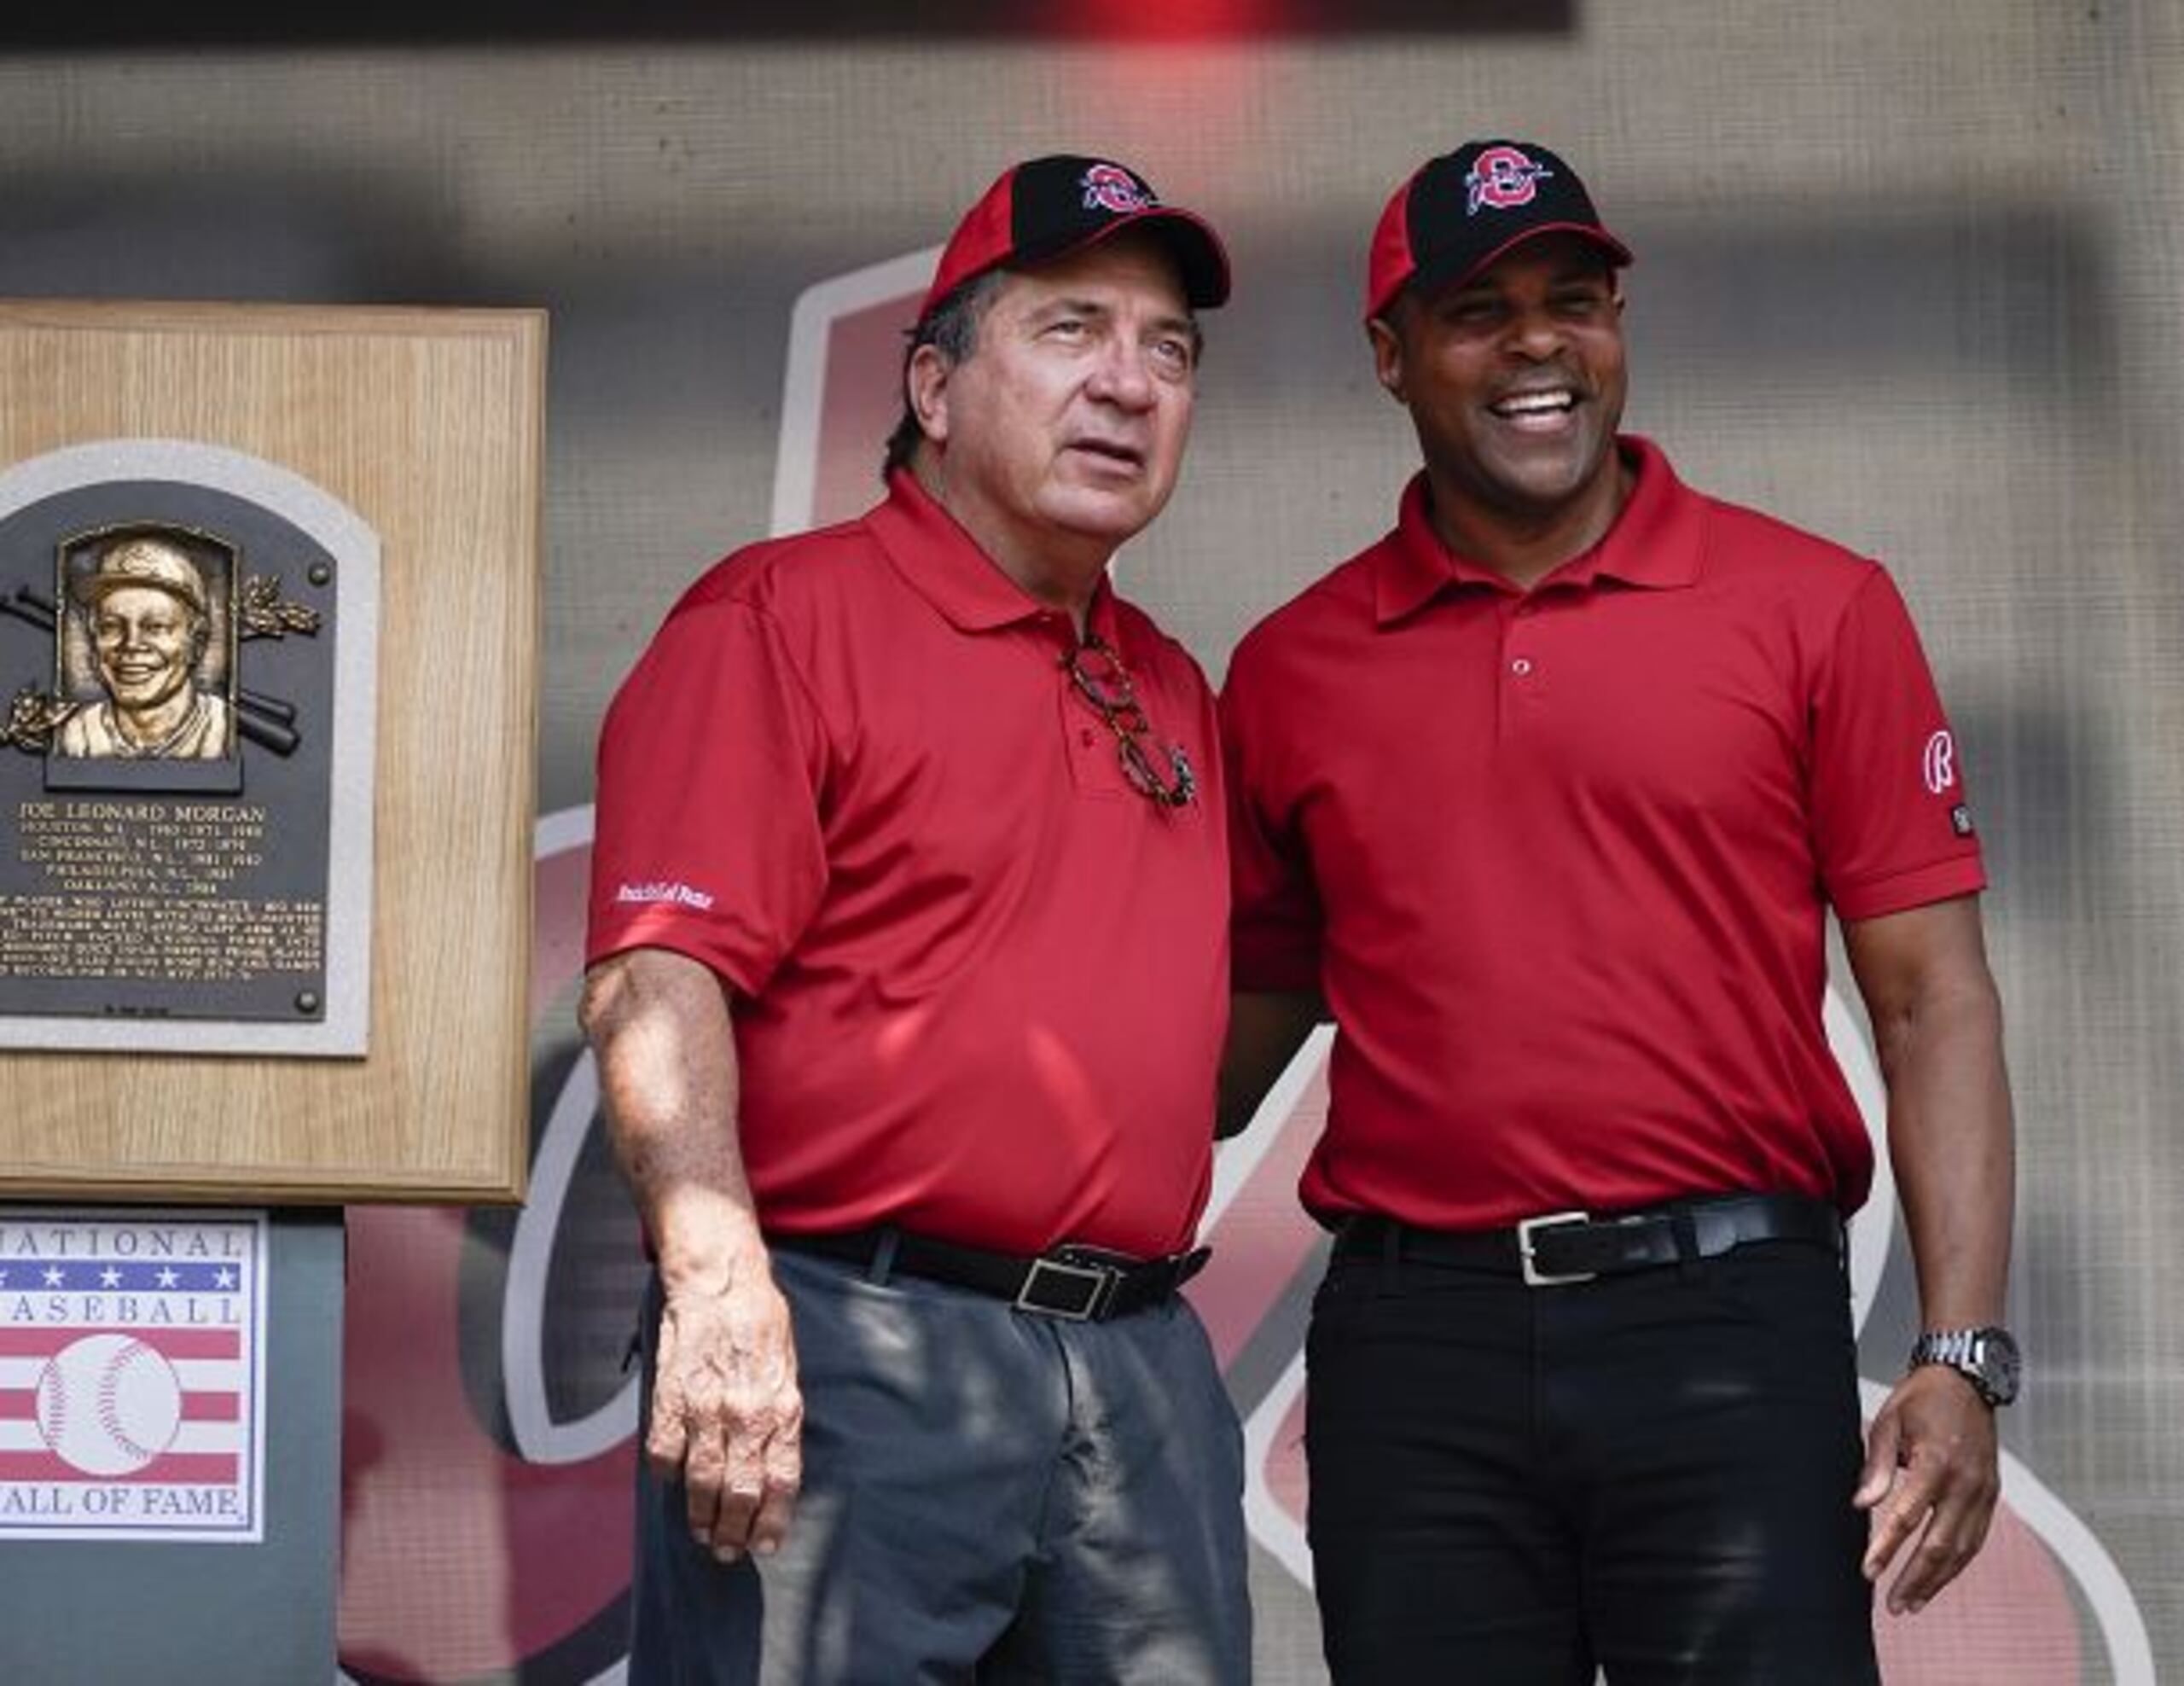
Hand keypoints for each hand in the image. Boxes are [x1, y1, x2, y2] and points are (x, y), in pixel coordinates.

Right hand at [646, 1270, 802, 1560]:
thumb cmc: (758, 1324)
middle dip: (734, 1530)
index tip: (766, 1544)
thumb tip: (775, 1468)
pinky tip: (672, 1480)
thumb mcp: (787, 1371)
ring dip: (700, 1516)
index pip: (781, 1481)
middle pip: (740, 1492)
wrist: (720, 1282)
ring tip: (702, 1532)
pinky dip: (666, 1475)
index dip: (772, 1521)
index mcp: (781, 1408)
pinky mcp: (671, 1399)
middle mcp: (746, 1414)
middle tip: (728, 1549)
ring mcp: (706, 1409)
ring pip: (701, 1482)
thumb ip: (780, 1419)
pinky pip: (664, 1455)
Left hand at [1855, 1364, 2000, 1613]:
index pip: (1907, 1516)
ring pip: (1963, 1549)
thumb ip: (1877, 1466)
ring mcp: (1983, 1491)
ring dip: (1938, 1580)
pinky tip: (1940, 1577)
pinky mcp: (1991, 1495)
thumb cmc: (1923, 1398)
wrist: (1967, 1379)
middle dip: (1915, 1578)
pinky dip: (1957, 1563)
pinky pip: (1975, 1538)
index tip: (1869, 1571)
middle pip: (1940, 1544)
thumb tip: (1861, 1504)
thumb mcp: (1889, 1422)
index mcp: (1937, 1462)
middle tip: (1893, 1604)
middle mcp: (1966, 1483)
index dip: (1887, 1547)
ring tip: (1914, 1602)